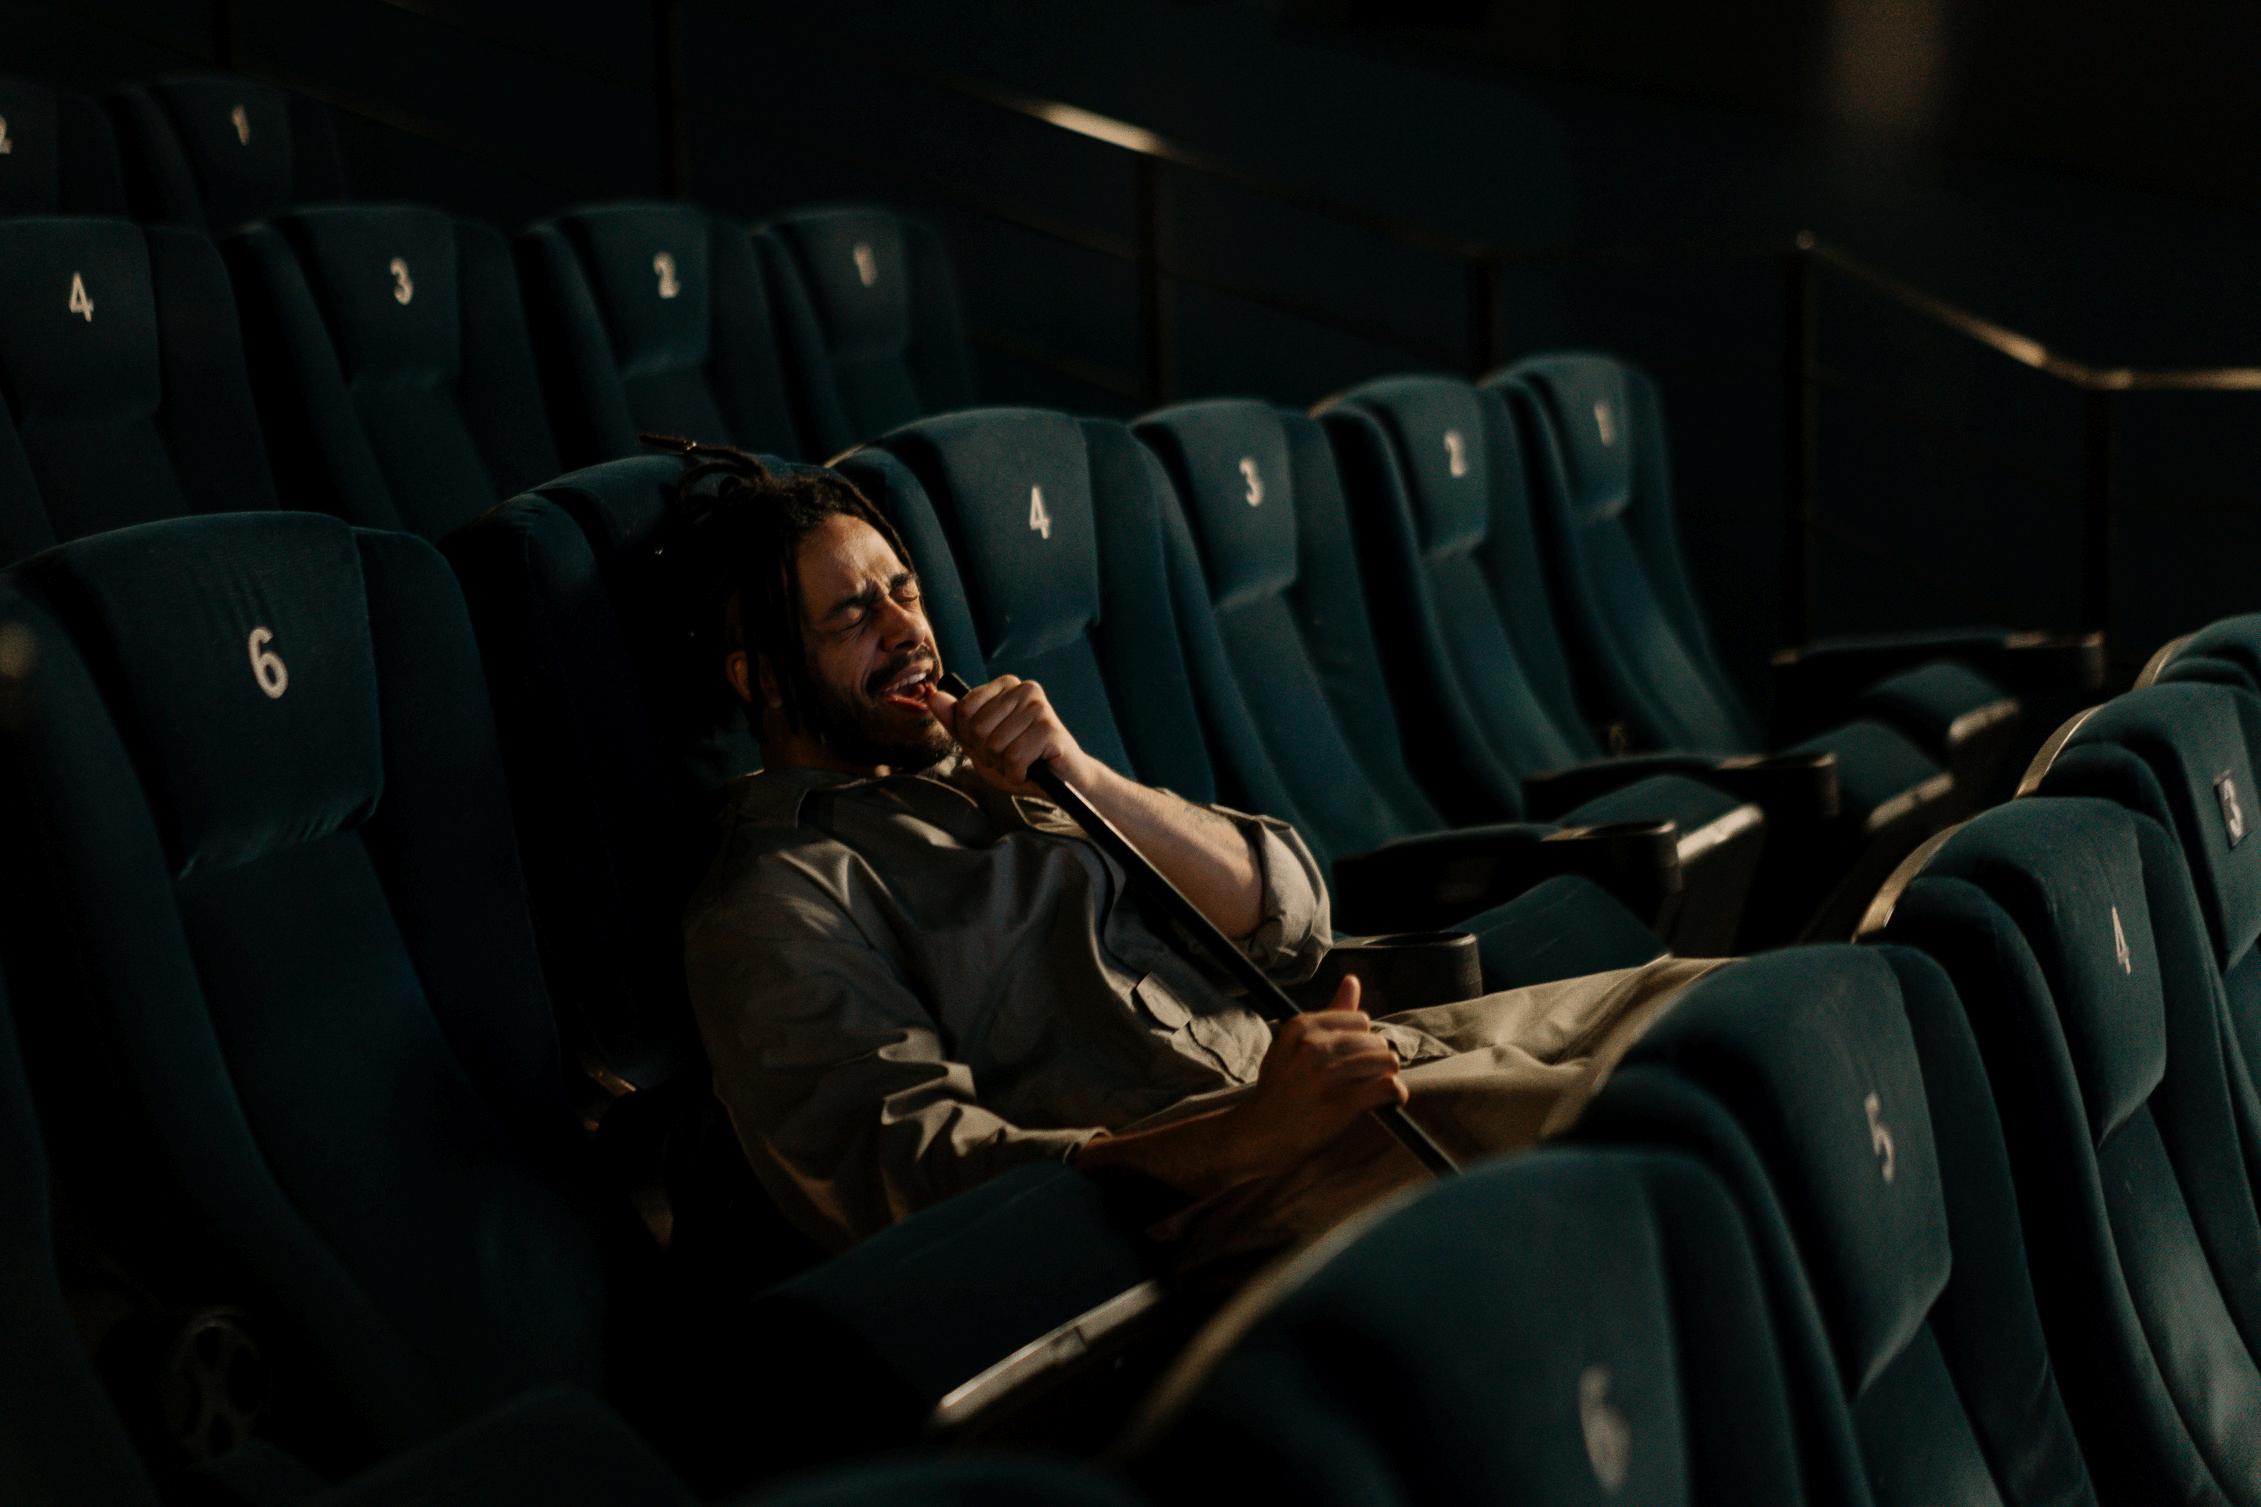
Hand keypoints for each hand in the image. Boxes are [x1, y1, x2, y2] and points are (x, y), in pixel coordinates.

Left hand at [927, 674, 1100, 795]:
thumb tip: (932, 695)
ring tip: (1022, 763)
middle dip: (987, 753)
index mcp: (1006, 685)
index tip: (992, 744)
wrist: (1061, 783)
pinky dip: (1018, 774)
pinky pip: (1014, 758)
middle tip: (1009, 757)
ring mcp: (1040, 707)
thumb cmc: (1020, 760)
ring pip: (995, 744)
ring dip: (1003, 765)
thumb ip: (955, 721)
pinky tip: (1032, 770)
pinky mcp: (1051, 729)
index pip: (964, 708)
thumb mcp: (979, 742)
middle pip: (977, 727)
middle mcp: (1025, 689)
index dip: (971, 737)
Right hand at [1225, 977, 1404, 1179]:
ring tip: (1374, 1091)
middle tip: (1364, 1080)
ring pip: (1387, 1062)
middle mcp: (1314, 1046)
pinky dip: (1395, 1096)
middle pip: (1377, 1041)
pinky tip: (1388, 1102)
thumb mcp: (1293, 1044)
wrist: (1259, 1134)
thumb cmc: (1281, 1088)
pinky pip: (1389, 1087)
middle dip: (1376, 1060)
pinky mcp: (1342, 1103)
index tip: (1352, 1061)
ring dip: (1386, 1078)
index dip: (1361, 1041)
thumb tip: (1353, 980)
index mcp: (1302, 1026)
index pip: (1361, 1020)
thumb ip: (1329, 1012)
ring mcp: (1327, 1075)